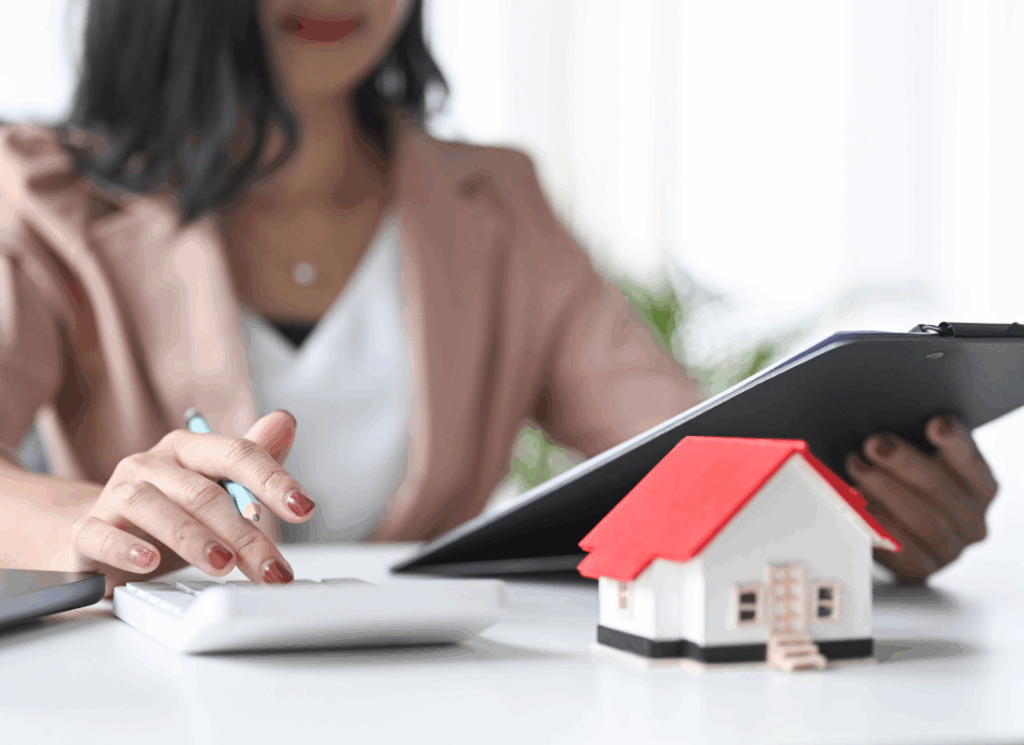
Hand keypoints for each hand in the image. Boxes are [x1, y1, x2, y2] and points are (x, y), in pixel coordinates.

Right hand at [68, 410, 315, 595]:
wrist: (98, 534)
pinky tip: (150, 562)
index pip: (237, 454)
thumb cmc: (166, 511)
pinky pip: (102, 535)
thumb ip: (252, 462)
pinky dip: (126, 549)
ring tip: (223, 564)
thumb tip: (285, 423)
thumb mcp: (214, 487)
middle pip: (204, 493)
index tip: (303, 508)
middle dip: (244, 533)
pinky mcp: (86, 531)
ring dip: (193, 538)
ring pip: (154, 507)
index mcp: (188, 450)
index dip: (273, 479)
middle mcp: (152, 465)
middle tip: (271, 566)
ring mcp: (117, 495)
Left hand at [845, 416, 996, 583]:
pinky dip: (880, 523)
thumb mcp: (920, 464)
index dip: (956, 442)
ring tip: (857, 467)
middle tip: (874, 443)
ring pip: (921, 518)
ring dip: (884, 489)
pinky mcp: (924, 566)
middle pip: (940, 488)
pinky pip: (902, 547)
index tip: (935, 425)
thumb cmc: (910, 487)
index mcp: (981, 487)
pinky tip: (860, 505)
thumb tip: (885, 433)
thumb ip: (913, 446)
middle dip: (903, 462)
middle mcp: (973, 518)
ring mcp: (951, 547)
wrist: (903, 534)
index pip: (972, 463)